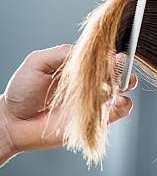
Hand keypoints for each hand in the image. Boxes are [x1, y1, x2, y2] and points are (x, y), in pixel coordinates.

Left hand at [0, 44, 135, 165]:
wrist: (13, 122)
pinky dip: (124, 105)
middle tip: (115, 72)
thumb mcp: (38, 62)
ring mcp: (95, 100)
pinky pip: (120, 111)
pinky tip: (116, 102)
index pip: (104, 55)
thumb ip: (63, 53)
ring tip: (112, 88)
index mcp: (80, 66)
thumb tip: (91, 52)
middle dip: (123, 68)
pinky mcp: (97, 119)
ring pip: (123, 89)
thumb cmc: (22, 91)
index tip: (109, 56)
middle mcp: (91, 81)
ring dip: (124, 85)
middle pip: (119, 70)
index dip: (111, 54)